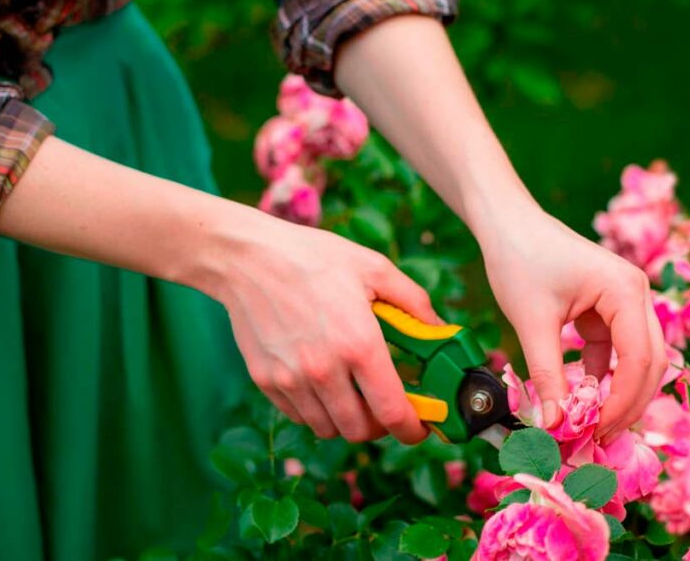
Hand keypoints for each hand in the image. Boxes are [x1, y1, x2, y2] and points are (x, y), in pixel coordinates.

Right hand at [206, 213, 439, 443]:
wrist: (248, 257)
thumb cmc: (314, 258)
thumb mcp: (375, 268)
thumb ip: (414, 303)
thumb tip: (441, 332)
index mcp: (358, 344)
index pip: (392, 414)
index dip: (412, 430)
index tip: (419, 427)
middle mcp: (324, 370)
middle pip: (360, 431)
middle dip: (379, 425)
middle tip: (384, 404)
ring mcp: (291, 380)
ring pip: (328, 429)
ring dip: (347, 419)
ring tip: (352, 392)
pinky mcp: (266, 381)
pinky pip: (300, 416)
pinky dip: (316, 410)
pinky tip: (322, 382)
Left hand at [477, 203, 667, 441]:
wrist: (506, 222)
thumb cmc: (519, 259)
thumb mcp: (532, 323)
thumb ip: (548, 375)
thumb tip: (554, 426)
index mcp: (626, 291)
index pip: (640, 359)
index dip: (621, 402)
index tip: (594, 431)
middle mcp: (636, 294)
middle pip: (649, 362)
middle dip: (627, 403)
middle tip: (598, 438)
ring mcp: (625, 301)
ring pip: (636, 359)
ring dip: (617, 392)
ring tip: (591, 426)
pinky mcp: (607, 308)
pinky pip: (614, 350)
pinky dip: (601, 376)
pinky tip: (581, 399)